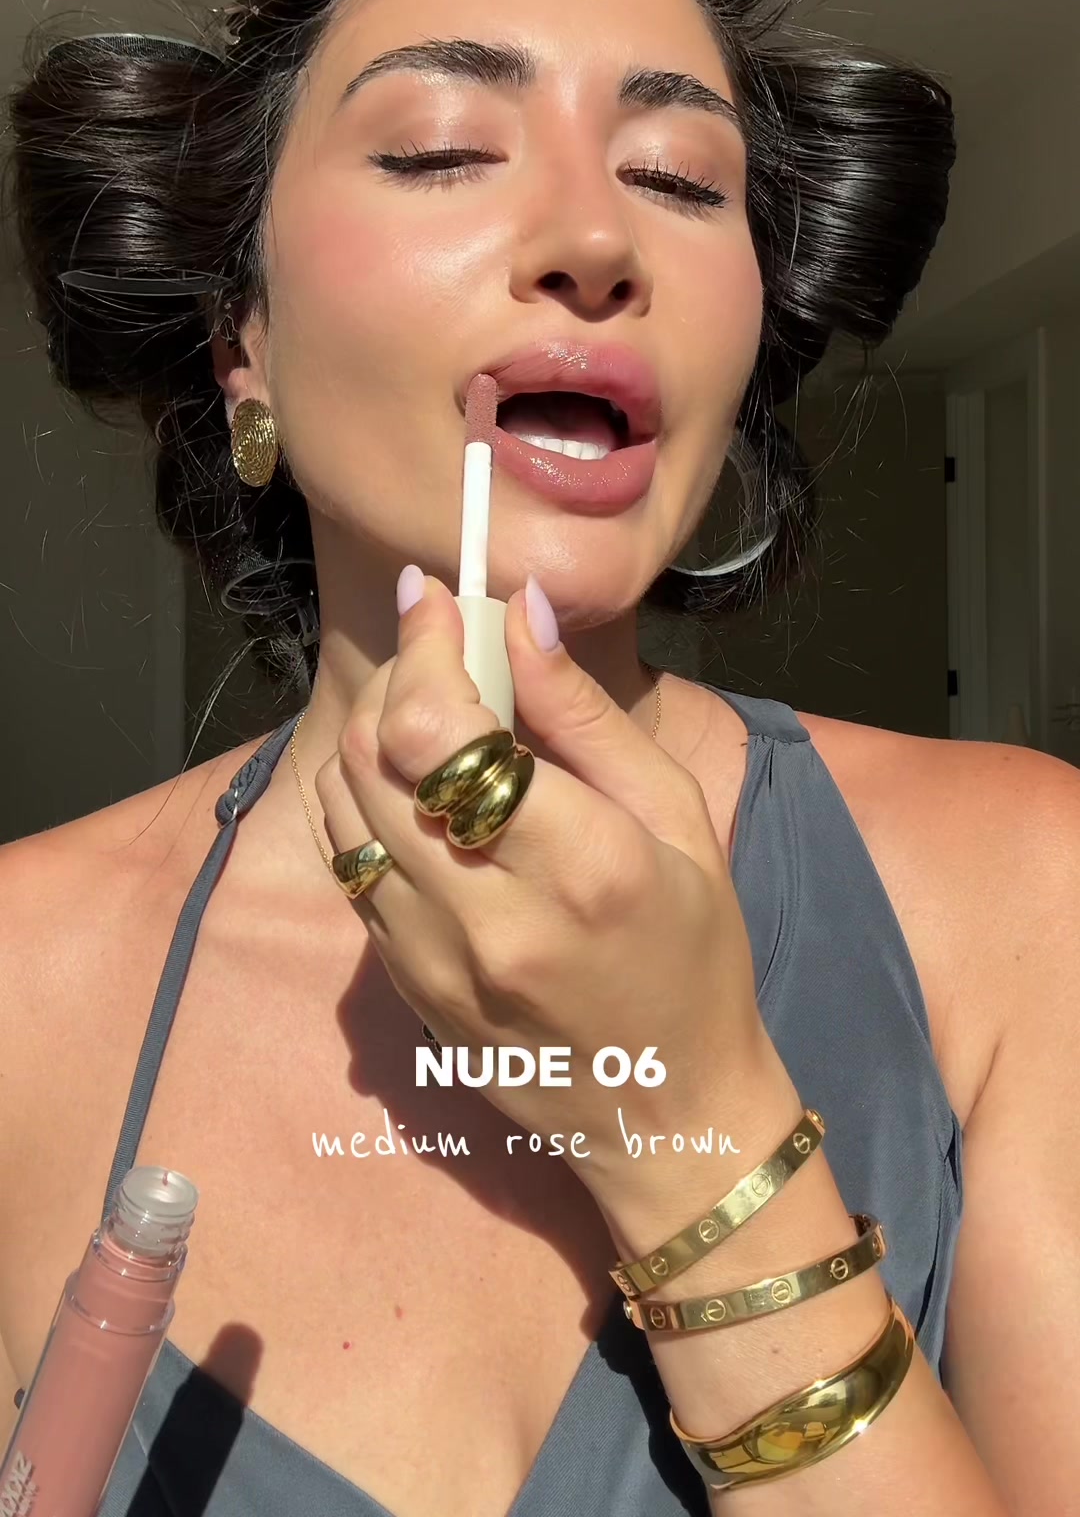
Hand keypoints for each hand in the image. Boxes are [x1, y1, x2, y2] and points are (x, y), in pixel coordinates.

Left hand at [313, 570, 778, 1206]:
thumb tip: (519, 611)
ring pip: (343, 807)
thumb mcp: (676, 818)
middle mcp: (487, 915)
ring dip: (371, 737)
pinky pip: (346, 865)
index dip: (422, 649)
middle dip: (396, 677)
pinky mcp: (401, 986)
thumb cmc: (696, 953)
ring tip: (428, 712)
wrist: (667, 1112)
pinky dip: (364, 805)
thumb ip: (585, 714)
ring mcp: (430, 960)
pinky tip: (415, 789)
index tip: (433, 599)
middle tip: (435, 643)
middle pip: (375, 759)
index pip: (441, 732)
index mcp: (578, 865)